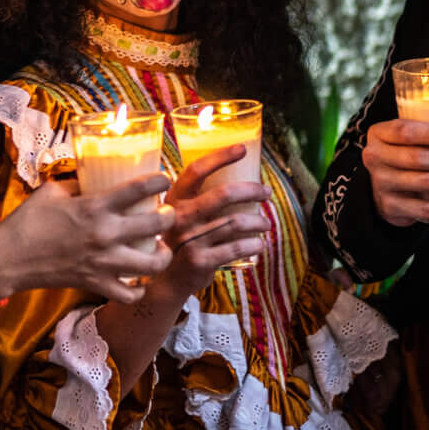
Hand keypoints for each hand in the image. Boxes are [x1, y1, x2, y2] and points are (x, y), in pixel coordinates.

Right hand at [0, 171, 173, 303]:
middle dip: (169, 217)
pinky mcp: (97, 284)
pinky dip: (138, 290)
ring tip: (159, 249)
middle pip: (157, 226)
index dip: (160, 180)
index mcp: (95, 206)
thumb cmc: (28, 221)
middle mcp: (106, 234)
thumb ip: (77, 184)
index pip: (140, 188)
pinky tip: (137, 280)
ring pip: (153, 265)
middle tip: (166, 215)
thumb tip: (92, 179)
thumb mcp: (52, 191)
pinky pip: (130, 294)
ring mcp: (104, 263)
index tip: (164, 179)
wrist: (10, 259)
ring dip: (162, 255)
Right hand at [156, 144, 267, 300]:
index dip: (220, 157)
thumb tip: (237, 182)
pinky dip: (254, 244)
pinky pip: (236, 248)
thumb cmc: (178, 240)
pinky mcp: (200, 261)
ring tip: (265, 223)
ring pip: (235, 223)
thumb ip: (197, 200)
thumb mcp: (178, 215)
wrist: (163, 281)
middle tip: (266, 192)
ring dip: (258, 221)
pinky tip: (259, 243)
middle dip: (251, 190)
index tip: (242, 148)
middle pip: (223, 195)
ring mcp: (189, 239)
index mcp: (174, 200)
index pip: (196, 171)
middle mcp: (179, 217)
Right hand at [364, 119, 428, 227]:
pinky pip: (424, 210)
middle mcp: (375, 157)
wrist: (384, 187)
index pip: (403, 131)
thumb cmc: (407, 155)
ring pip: (424, 183)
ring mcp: (381, 183)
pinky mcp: (390, 206)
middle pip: (416, 158)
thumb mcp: (416, 138)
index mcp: (379, 134)